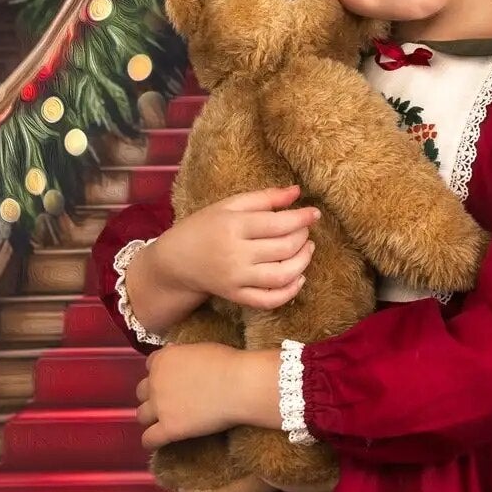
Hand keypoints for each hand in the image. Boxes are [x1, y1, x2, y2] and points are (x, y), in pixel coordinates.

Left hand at [137, 345, 263, 451]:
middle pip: (142, 392)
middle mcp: (155, 382)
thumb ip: (181, 353)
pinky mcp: (169, 428)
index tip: (171, 379)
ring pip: (141, 415)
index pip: (150, 366)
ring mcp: (160, 407)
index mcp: (163, 360)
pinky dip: (150, 441)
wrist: (239, 385)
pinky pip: (149, 439)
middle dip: (153, 395)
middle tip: (169, 400)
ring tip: (162, 421)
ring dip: (151, 417)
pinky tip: (156, 442)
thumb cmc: (227, 363)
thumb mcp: (199, 348)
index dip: (160, 373)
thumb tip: (173, 352)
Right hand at [154, 183, 320, 310]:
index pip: (278, 224)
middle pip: (284, 249)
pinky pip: (269, 300)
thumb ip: (264, 197)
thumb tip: (297, 191)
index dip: (302, 218)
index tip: (315, 213)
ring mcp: (236, 279)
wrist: (176, 260)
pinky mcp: (236, 297)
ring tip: (306, 250)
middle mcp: (235, 254)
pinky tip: (298, 277)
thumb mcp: (229, 205)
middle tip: (304, 230)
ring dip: (303, 262)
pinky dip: (289, 292)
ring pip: (281, 276)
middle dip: (303, 238)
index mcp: (233, 226)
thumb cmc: (204, 227)